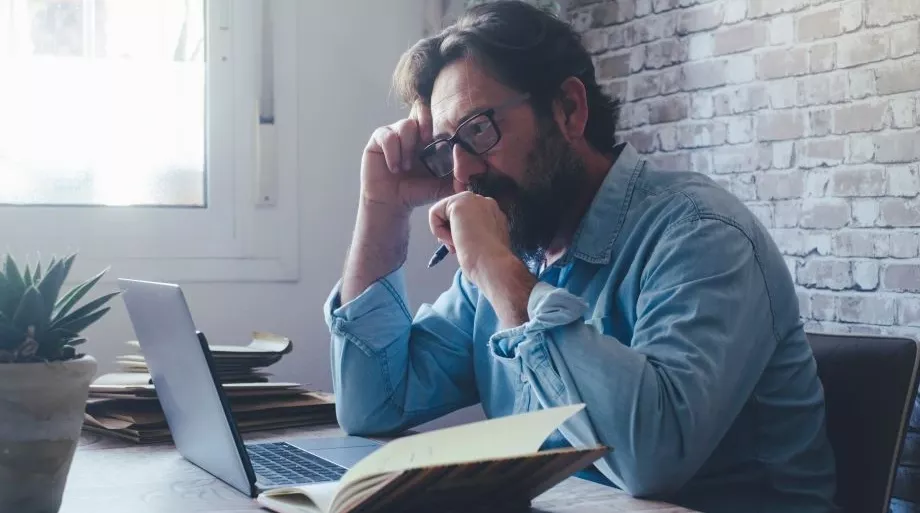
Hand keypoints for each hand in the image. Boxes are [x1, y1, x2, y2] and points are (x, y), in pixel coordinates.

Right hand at [361, 102, 453, 211]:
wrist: (392, 203)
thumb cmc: (416, 192)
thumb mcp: (442, 186)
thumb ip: (458, 177)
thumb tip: (477, 168)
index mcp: (429, 138)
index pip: (436, 115)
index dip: (440, 116)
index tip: (447, 130)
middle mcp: (413, 131)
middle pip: (420, 109)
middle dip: (426, 121)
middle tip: (426, 139)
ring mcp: (395, 133)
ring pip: (406, 125)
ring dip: (408, 147)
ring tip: (406, 167)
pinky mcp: (379, 139)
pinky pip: (387, 136)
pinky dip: (393, 152)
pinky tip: (395, 168)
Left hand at [429, 191, 536, 326]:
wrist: (493, 265)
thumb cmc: (488, 263)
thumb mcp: (483, 244)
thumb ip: (474, 234)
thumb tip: (455, 235)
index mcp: (493, 214)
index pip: (467, 218)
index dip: (461, 234)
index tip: (467, 248)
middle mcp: (485, 202)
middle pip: (453, 212)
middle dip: (450, 231)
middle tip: (458, 247)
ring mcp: (473, 200)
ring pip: (443, 212)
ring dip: (445, 232)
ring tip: (458, 244)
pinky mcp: (459, 202)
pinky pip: (434, 213)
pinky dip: (438, 230)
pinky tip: (454, 240)